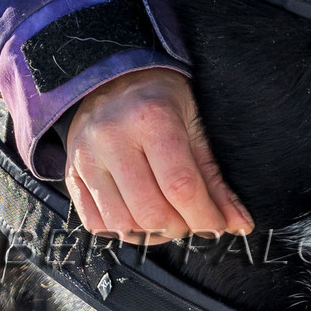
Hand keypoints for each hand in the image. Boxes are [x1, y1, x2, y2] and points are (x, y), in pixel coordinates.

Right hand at [63, 66, 252, 242]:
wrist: (110, 76)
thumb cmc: (158, 98)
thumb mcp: (193, 121)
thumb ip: (214, 176)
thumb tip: (239, 223)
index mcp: (151, 117)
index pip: (180, 185)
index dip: (205, 216)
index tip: (218, 226)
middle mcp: (112, 137)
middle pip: (150, 211)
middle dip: (180, 227)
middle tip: (192, 220)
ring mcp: (86, 156)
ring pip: (122, 224)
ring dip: (152, 233)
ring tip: (168, 218)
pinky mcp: (71, 173)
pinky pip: (96, 223)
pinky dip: (123, 231)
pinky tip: (140, 216)